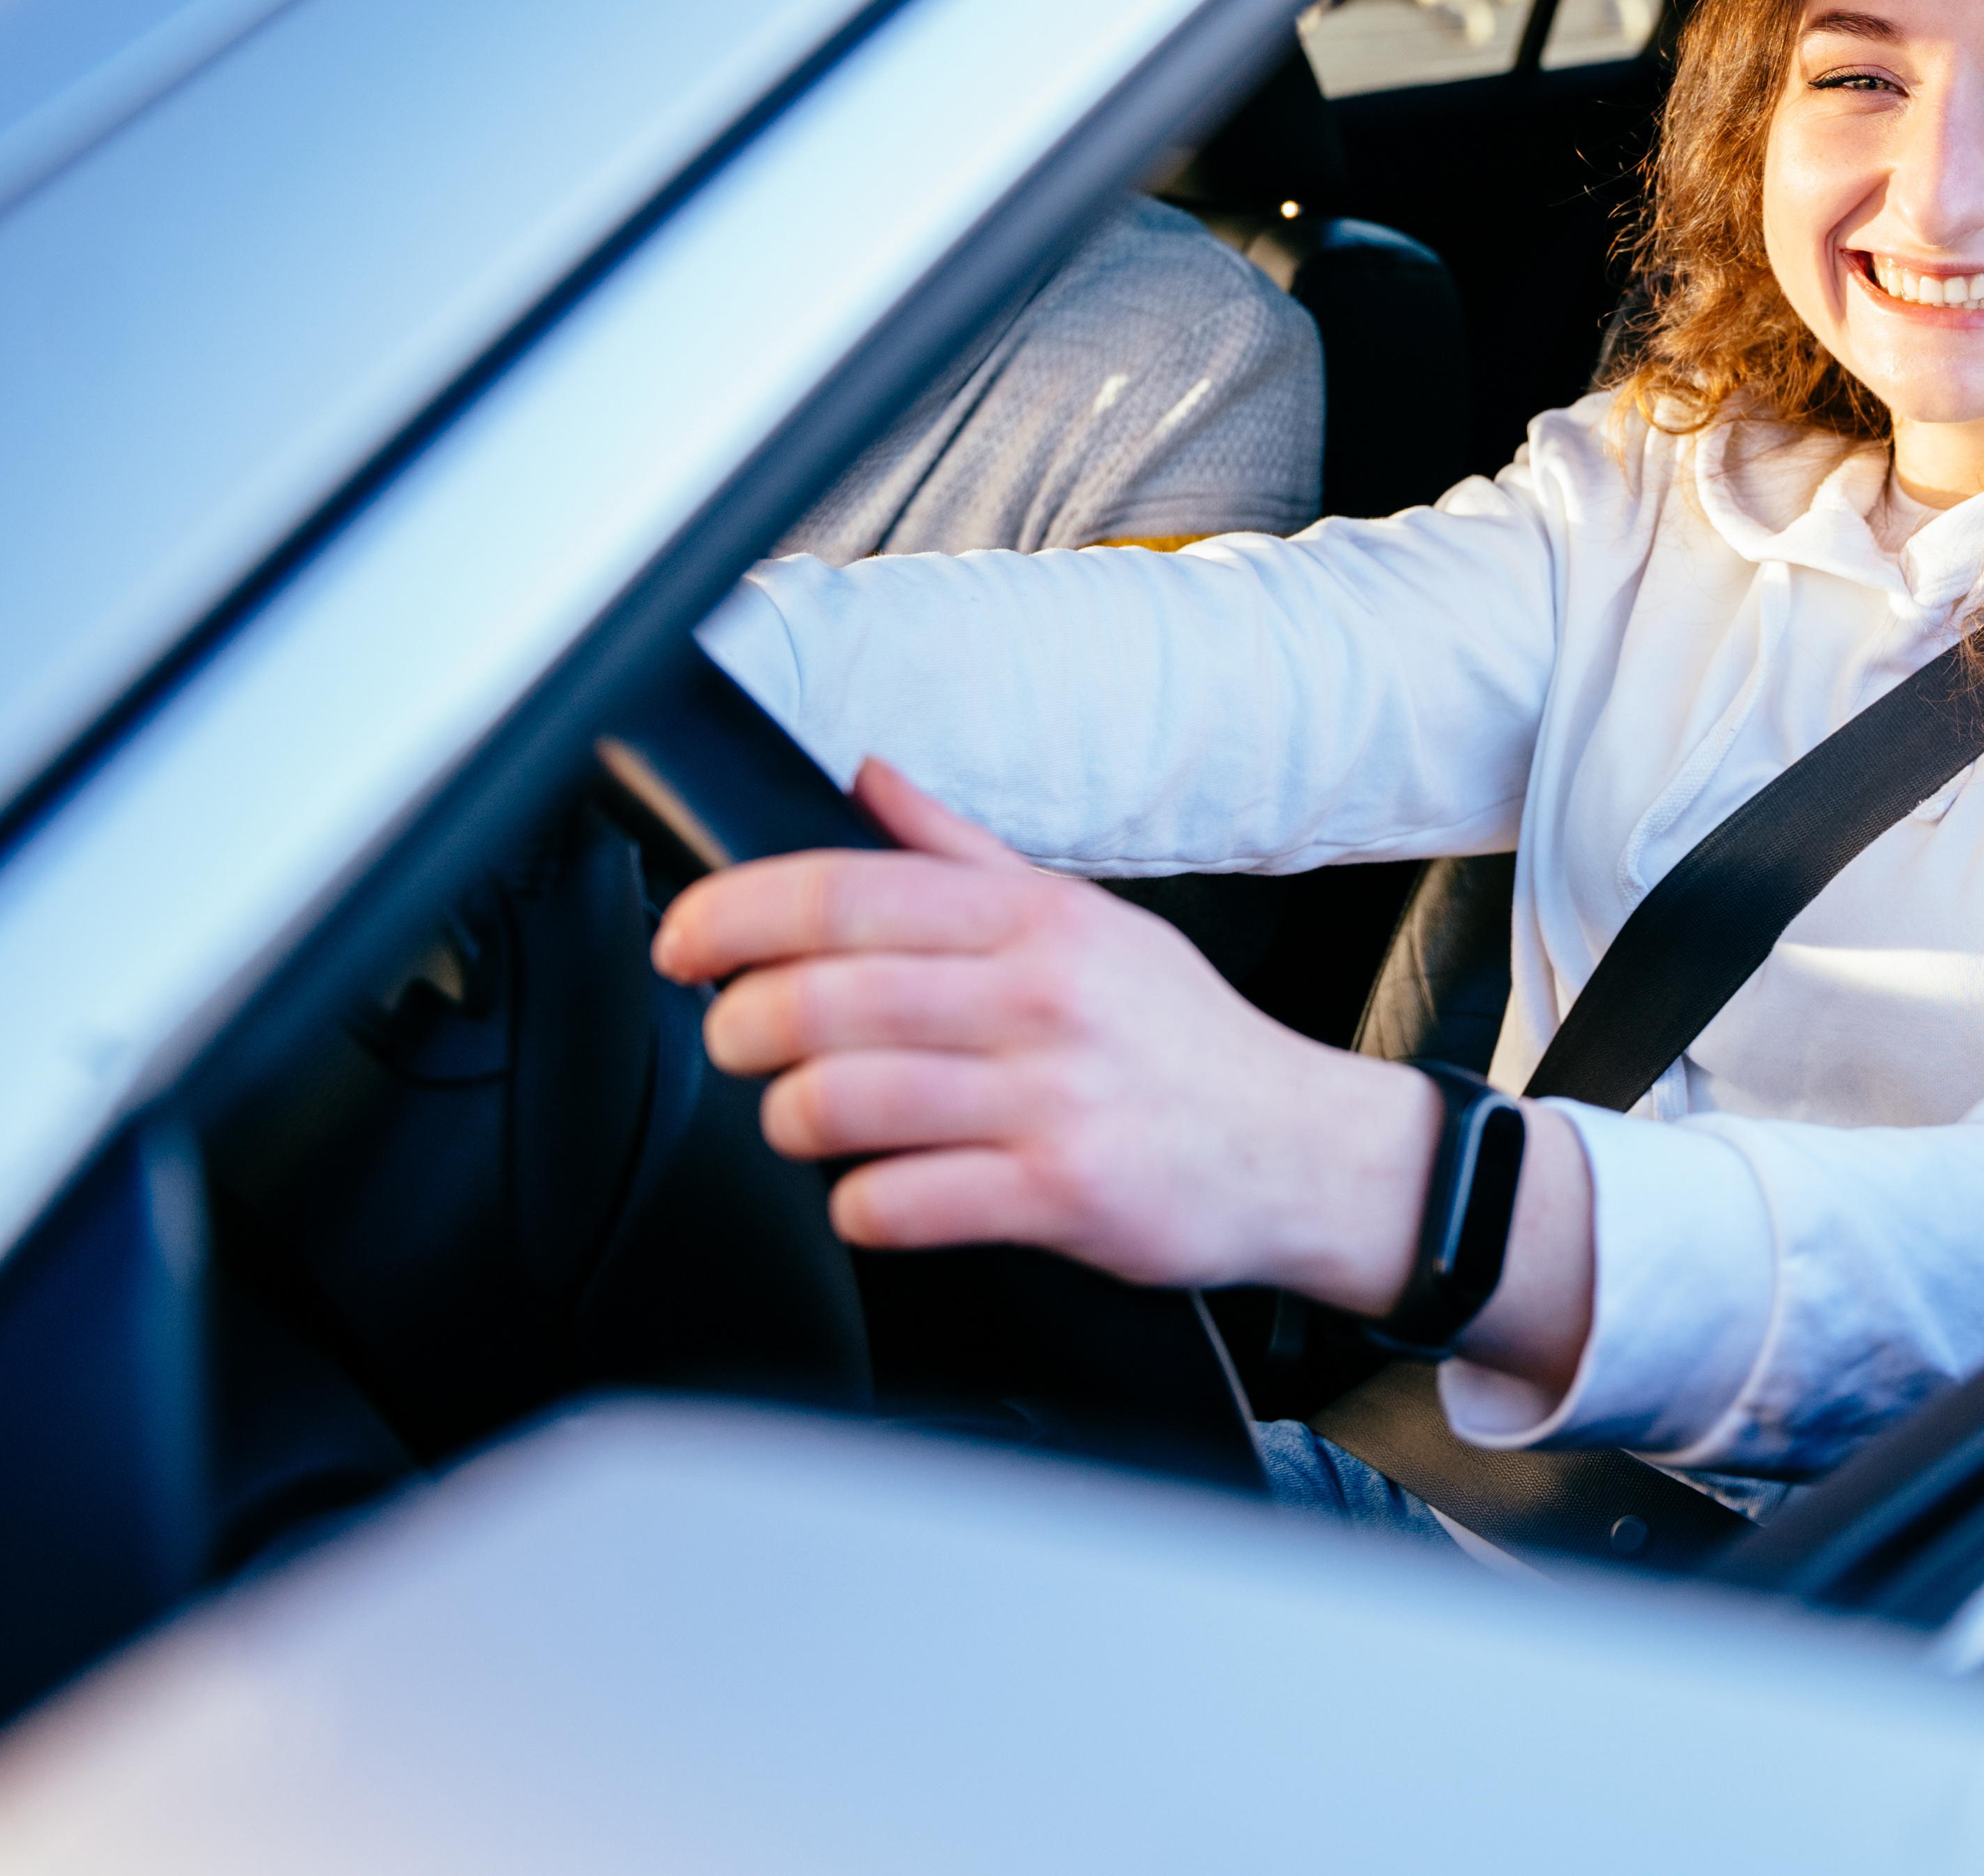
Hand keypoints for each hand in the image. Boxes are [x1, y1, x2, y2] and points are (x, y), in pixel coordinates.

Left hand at [649, 758, 1424, 1291]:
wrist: (1300, 1150)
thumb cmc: (1181, 1038)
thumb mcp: (1086, 919)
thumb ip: (962, 853)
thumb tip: (866, 777)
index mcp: (1037, 919)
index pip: (846, 892)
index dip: (734, 913)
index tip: (683, 941)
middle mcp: (1044, 997)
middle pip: (822, 997)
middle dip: (739, 1024)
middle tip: (735, 1040)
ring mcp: (1053, 1098)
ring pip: (842, 1101)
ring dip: (786, 1117)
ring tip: (798, 1118)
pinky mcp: (1062, 1196)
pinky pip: (900, 1203)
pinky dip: (858, 1205)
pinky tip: (873, 1192)